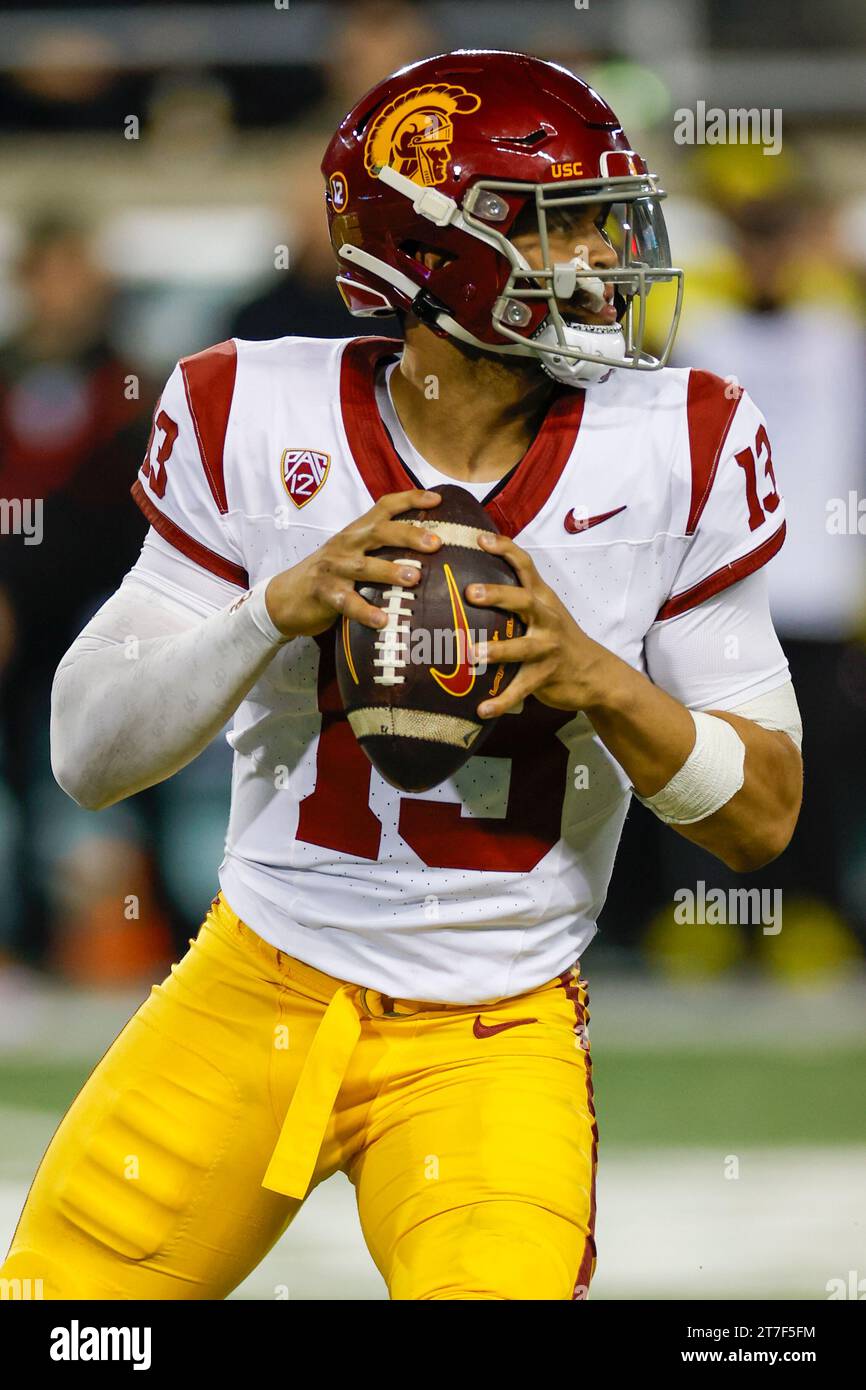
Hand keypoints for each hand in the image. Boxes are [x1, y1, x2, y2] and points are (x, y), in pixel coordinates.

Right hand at [265, 489, 441, 638]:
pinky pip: (346, 602)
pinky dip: (365, 611)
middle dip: (408, 535)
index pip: (384, 506)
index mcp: (356, 531)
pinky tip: (382, 620)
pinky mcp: (323, 593)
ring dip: (390, 571)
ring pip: (364, 566)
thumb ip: (380, 549)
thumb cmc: (330, 575)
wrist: (285, 596)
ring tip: (414, 578)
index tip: (437, 498)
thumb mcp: (353, 553)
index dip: (410, 499)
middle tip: (435, 543)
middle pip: (379, 532)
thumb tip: (427, 553)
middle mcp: (346, 544)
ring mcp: (333, 568)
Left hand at [467, 533, 609, 717]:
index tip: (481, 539)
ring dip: (497, 651)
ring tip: (472, 654)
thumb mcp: (545, 611)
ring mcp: (548, 648)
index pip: (525, 566)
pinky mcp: (547, 676)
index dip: (505, 550)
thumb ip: (518, 597)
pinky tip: (481, 709)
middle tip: (470, 593)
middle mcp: (547, 619)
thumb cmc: (559, 638)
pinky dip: (501, 701)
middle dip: (497, 595)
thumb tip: (471, 582)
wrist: (596, 673)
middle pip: (523, 601)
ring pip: (522, 648)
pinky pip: (521, 690)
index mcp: (543, 599)